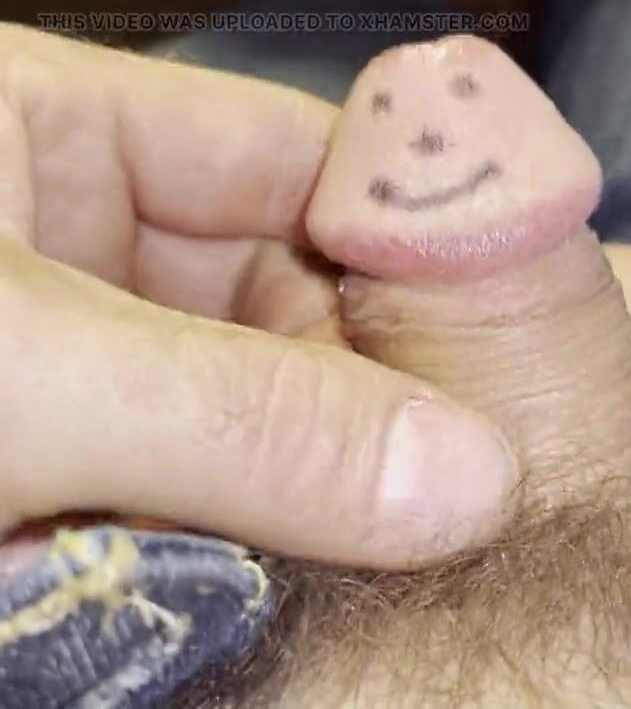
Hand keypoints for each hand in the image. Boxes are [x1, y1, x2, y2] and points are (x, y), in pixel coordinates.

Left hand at [0, 24, 519, 571]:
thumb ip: (243, 417)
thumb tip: (467, 478)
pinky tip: (313, 578)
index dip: (404, 236)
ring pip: (250, 407)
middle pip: (284, 291)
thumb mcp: (22, 378)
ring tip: (406, 538)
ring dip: (318, 478)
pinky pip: (196, 494)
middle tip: (459, 479)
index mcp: (44, 131)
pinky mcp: (68, 477)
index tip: (504, 337)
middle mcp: (71, 240)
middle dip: (367, 383)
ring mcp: (73, 366)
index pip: (286, 155)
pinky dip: (251, 541)